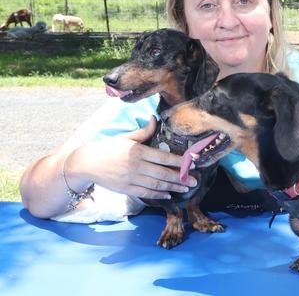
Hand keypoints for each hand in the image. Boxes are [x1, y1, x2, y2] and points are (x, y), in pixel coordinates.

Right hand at [66, 116, 196, 199]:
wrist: (87, 164)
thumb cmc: (108, 148)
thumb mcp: (126, 137)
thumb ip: (143, 131)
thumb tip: (155, 118)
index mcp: (138, 151)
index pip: (164, 157)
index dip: (180, 162)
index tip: (192, 163)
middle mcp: (136, 166)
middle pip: (163, 173)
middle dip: (181, 177)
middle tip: (195, 180)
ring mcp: (131, 179)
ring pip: (157, 185)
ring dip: (173, 187)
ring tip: (186, 188)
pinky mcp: (126, 189)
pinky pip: (146, 193)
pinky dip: (158, 195)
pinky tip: (168, 195)